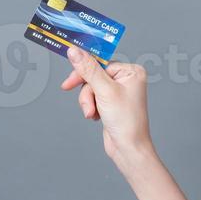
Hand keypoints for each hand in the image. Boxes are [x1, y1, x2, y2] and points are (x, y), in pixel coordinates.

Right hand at [60, 46, 153, 165]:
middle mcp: (127, 79)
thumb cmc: (125, 120)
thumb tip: (74, 51)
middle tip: (87, 107)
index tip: (69, 82)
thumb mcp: (104, 91)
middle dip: (88, 93)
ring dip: (88, 102)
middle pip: (94, 76)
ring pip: (91, 88)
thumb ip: (88, 70)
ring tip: (93, 115)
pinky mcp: (111, 102)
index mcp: (131, 71)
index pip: (100, 63)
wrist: (128, 148)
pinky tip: (97, 117)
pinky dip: (91, 107)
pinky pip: (93, 98)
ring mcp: (119, 91)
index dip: (84, 74)